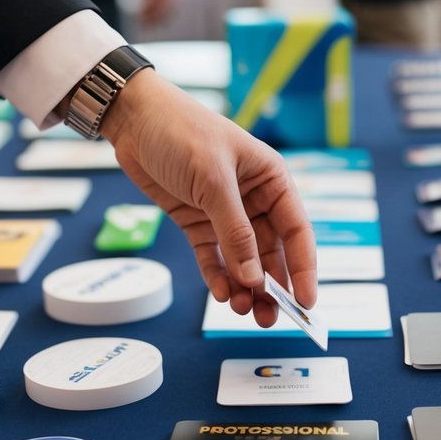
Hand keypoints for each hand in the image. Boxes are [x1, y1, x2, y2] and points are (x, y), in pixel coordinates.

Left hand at [100, 69, 317, 326]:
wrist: (134, 120)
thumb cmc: (182, 132)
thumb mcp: (213, 180)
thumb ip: (234, 231)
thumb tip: (254, 278)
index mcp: (271, 180)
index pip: (297, 231)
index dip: (304, 268)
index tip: (305, 302)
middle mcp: (253, 200)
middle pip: (271, 252)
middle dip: (271, 286)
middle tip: (269, 319)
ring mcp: (224, 213)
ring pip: (243, 260)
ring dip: (245, 287)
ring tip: (241, 311)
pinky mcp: (197, 222)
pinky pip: (213, 257)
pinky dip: (217, 277)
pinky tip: (221, 295)